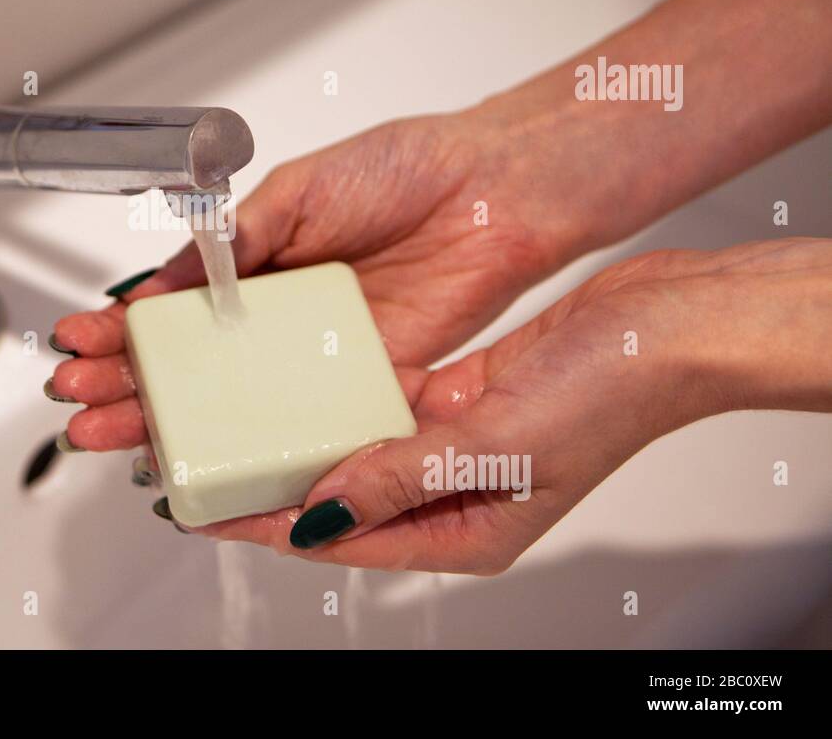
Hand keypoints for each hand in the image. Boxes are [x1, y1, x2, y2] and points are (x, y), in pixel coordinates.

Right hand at [50, 103, 624, 450]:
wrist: (500, 188)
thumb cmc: (409, 167)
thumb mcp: (302, 188)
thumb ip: (235, 239)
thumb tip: (165, 283)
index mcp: (257, 261)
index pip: (172, 303)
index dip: (121, 325)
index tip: (76, 342)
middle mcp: (280, 313)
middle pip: (190, 363)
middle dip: (128, 383)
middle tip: (78, 406)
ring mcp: (318, 352)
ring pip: (235, 400)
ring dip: (174, 420)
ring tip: (116, 437)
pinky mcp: (365, 381)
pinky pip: (303, 419)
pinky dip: (257, 441)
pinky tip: (213, 455)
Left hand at [196, 238, 831, 572]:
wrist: (662, 326)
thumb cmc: (610, 396)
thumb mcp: (495, 449)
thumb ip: (399, 477)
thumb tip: (322, 507)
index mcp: (465, 533)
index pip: (342, 539)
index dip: (270, 525)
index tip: (210, 511)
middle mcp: (451, 498)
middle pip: (337, 500)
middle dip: (270, 485)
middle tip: (203, 468)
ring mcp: (450, 450)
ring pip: (350, 453)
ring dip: (297, 440)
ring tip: (233, 424)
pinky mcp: (454, 402)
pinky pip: (378, 410)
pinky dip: (336, 401)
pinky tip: (292, 385)